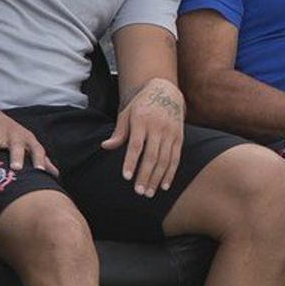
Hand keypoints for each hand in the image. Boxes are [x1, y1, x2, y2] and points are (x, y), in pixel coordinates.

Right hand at [0, 107, 56, 174]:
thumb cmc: (12, 134)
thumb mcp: (27, 143)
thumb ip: (41, 158)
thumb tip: (56, 174)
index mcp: (26, 139)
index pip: (37, 148)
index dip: (40, 159)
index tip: (41, 171)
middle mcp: (12, 135)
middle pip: (15, 146)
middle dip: (16, 156)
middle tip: (15, 168)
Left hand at [101, 78, 184, 197]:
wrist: (166, 92)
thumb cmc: (141, 105)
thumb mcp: (127, 114)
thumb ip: (119, 132)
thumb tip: (105, 146)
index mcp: (141, 120)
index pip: (136, 145)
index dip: (131, 161)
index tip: (126, 177)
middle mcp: (158, 127)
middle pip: (152, 156)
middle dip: (145, 175)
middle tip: (139, 192)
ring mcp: (170, 133)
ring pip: (165, 159)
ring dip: (157, 178)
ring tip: (149, 193)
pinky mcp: (179, 137)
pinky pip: (176, 158)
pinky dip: (170, 173)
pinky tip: (165, 186)